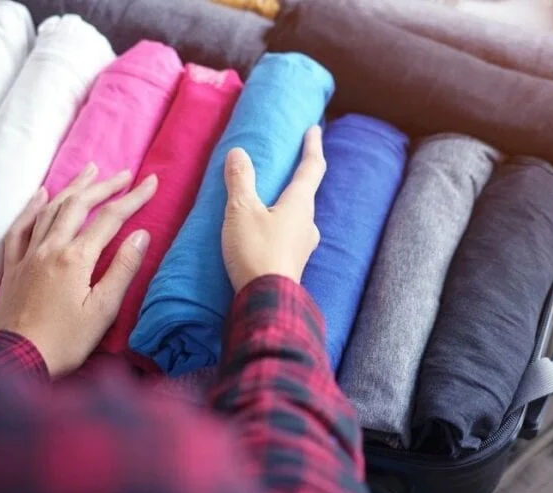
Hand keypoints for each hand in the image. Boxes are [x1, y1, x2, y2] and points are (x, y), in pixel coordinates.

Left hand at [0, 164, 157, 376]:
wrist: (17, 359)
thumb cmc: (67, 340)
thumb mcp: (104, 310)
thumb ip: (122, 268)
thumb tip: (140, 234)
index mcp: (76, 258)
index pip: (110, 218)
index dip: (133, 198)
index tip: (151, 182)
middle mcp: (50, 248)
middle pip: (79, 205)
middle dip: (104, 186)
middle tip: (125, 173)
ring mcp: (28, 255)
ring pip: (50, 210)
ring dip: (72, 188)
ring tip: (90, 171)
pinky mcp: (13, 267)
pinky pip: (20, 228)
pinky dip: (32, 207)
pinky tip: (40, 195)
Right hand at [222, 125, 325, 291]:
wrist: (267, 302)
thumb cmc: (257, 251)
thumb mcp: (242, 211)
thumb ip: (240, 181)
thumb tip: (239, 153)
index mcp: (300, 204)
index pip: (312, 168)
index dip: (312, 146)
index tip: (314, 129)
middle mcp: (308, 223)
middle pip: (305, 194)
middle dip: (297, 178)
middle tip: (287, 166)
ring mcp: (303, 246)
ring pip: (297, 217)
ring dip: (286, 205)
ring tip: (269, 200)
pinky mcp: (293, 263)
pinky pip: (288, 235)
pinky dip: (278, 226)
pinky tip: (265, 232)